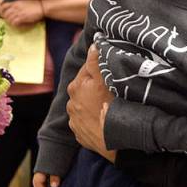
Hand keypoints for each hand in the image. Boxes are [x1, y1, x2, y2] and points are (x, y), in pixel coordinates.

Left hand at [0, 0, 43, 27]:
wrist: (42, 7)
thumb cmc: (34, 4)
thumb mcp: (24, 1)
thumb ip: (17, 3)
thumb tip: (13, 6)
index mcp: (16, 2)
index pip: (4, 6)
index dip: (3, 11)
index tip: (5, 14)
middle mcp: (15, 7)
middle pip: (5, 13)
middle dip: (6, 18)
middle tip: (9, 20)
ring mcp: (18, 12)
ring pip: (9, 19)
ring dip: (10, 22)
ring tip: (13, 23)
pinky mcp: (22, 18)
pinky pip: (14, 23)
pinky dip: (15, 25)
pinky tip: (18, 25)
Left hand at [66, 46, 115, 161]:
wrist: (115, 142)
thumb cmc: (113, 108)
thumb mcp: (106, 81)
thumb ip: (97, 62)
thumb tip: (93, 44)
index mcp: (76, 86)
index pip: (88, 67)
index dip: (100, 67)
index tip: (110, 69)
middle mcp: (71, 102)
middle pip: (85, 86)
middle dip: (96, 85)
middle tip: (112, 88)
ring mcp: (74, 119)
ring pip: (85, 104)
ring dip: (93, 102)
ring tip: (109, 106)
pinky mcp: (78, 133)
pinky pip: (86, 120)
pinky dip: (93, 118)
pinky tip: (104, 119)